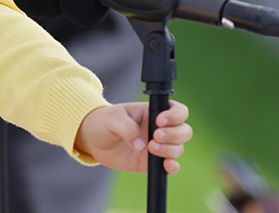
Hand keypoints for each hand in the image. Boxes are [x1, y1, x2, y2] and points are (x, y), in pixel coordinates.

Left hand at [74, 100, 190, 174]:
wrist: (93, 140)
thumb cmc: (104, 122)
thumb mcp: (112, 118)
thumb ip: (127, 128)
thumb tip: (141, 146)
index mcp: (154, 112)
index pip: (179, 111)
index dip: (175, 116)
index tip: (160, 121)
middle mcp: (161, 129)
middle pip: (184, 131)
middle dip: (174, 134)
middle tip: (155, 136)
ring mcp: (159, 146)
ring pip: (179, 148)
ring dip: (169, 149)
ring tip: (150, 148)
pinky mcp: (152, 163)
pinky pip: (171, 166)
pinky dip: (173, 167)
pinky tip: (165, 165)